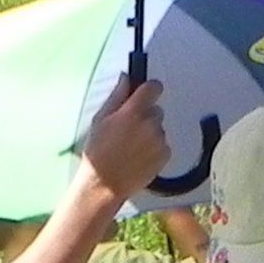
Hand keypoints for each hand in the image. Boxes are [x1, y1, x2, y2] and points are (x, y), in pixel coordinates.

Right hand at [79, 74, 171, 201]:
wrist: (104, 183)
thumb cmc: (98, 151)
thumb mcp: (100, 120)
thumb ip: (116, 97)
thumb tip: (126, 78)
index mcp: (133, 111)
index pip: (153, 87)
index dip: (149, 89)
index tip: (144, 95)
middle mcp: (150, 123)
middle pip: (156, 109)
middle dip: (145, 115)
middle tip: (129, 130)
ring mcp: (159, 140)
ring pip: (159, 128)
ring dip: (150, 133)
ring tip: (132, 146)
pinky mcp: (165, 155)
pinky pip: (163, 144)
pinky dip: (155, 148)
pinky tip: (139, 156)